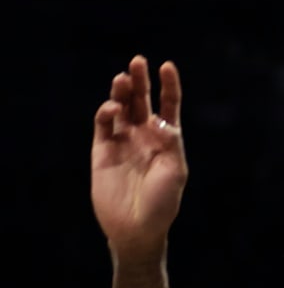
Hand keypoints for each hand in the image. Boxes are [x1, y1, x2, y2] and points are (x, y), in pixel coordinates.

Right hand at [92, 57, 187, 260]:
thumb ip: (171, 144)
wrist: (137, 227)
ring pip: (121, 107)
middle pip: (141, 101)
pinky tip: (114, 108)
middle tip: (138, 60)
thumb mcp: (175, 172)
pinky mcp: (103, 150)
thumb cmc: (163, 203)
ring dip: (121, 91)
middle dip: (140, 80)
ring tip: (124, 78)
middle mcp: (144, 137)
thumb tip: (162, 121)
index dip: (169, 86)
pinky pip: (104, 124)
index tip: (167, 66)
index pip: (168, 106)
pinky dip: (107, 112)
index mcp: (167, 140)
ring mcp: (123, 141)